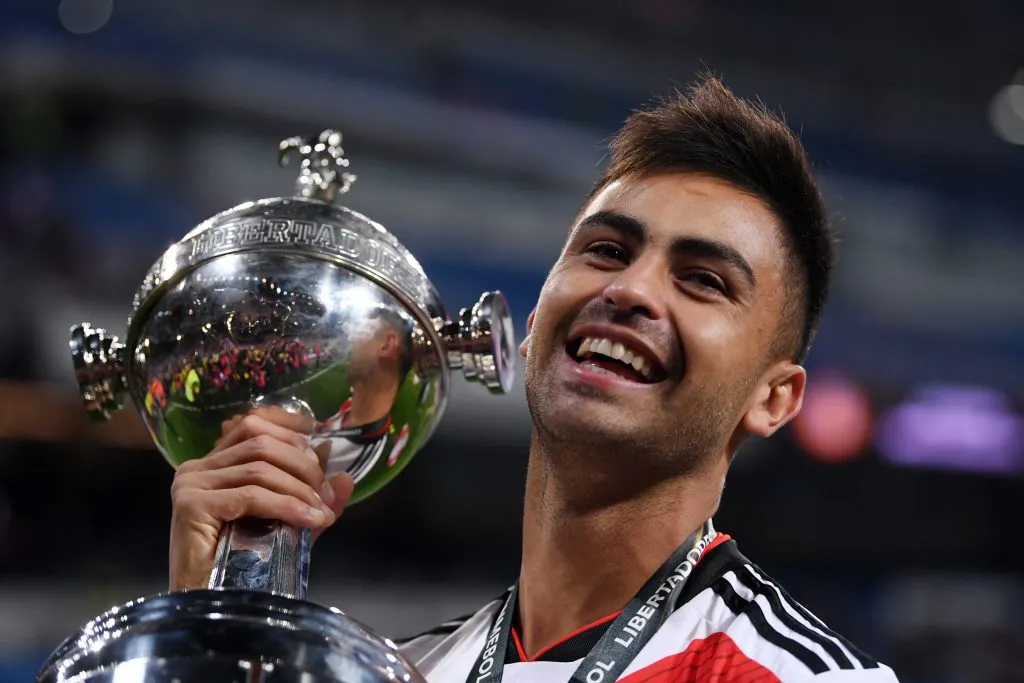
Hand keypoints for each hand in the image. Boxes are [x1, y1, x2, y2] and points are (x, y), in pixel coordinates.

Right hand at [169, 409, 353, 590]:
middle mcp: (196, 468)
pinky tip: (309, 520)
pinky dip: (287, 505)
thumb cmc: (241, 568)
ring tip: (321, 512)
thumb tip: (346, 477)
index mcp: (212, 464)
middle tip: (326, 496)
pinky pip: (252, 495)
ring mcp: (191, 483)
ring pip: (260, 468)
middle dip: (304, 467)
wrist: (211, 608)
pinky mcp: (193, 504)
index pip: (253, 425)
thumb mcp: (285, 525)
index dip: (291, 434)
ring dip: (300, 489)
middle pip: (261, 444)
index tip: (322, 455)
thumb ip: (311, 500)